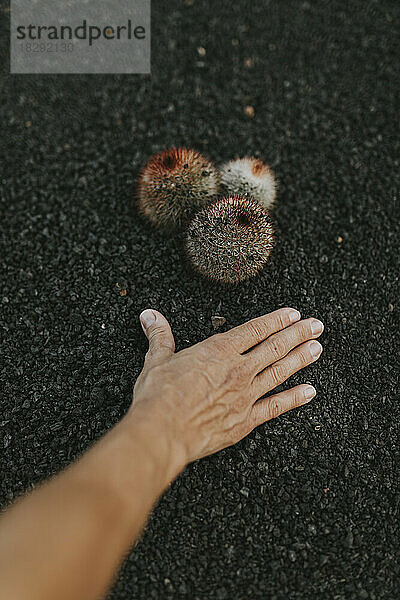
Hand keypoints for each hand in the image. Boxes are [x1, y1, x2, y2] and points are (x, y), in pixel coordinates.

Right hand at [131, 308, 322, 467]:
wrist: (163, 431)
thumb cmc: (159, 396)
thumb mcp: (157, 360)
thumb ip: (159, 336)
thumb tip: (150, 316)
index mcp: (218, 351)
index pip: (255, 329)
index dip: (276, 320)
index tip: (293, 314)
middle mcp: (238, 370)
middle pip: (274, 347)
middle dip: (298, 334)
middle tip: (316, 325)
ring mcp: (246, 395)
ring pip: (280, 372)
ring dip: (301, 359)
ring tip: (317, 348)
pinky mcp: (246, 420)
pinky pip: (276, 407)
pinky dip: (294, 398)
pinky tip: (310, 391)